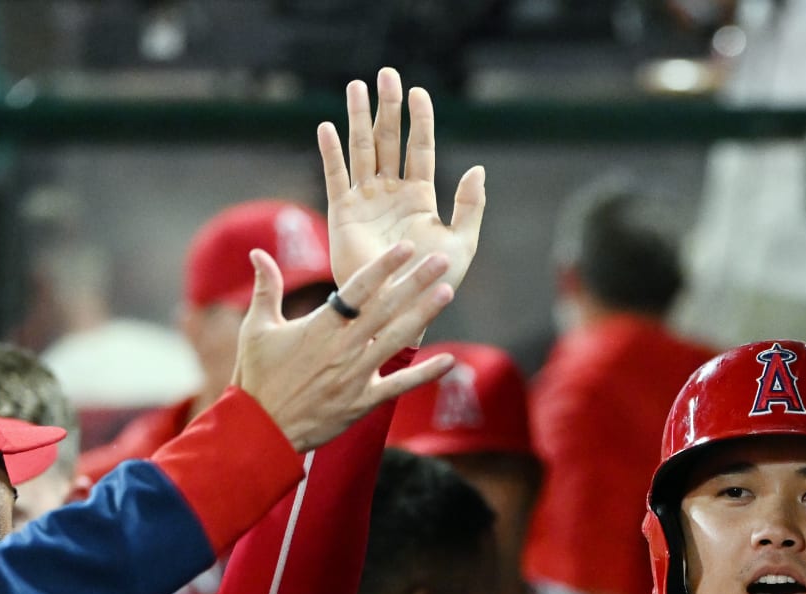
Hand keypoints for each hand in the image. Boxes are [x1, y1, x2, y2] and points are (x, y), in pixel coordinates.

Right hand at [234, 242, 457, 452]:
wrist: (261, 429)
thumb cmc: (257, 377)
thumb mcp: (256, 329)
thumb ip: (265, 288)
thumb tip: (258, 252)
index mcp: (319, 326)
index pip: (357, 288)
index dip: (383, 266)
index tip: (406, 247)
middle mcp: (342, 347)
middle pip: (385, 308)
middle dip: (415, 282)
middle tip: (441, 261)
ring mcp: (356, 375)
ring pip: (396, 339)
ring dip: (423, 315)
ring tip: (446, 293)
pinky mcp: (363, 401)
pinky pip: (399, 385)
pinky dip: (426, 374)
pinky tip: (450, 360)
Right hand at [318, 67, 485, 294]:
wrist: (402, 308)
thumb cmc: (433, 280)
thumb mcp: (462, 242)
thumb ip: (470, 206)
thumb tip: (478, 170)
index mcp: (420, 196)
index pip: (420, 148)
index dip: (419, 120)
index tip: (418, 92)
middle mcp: (391, 192)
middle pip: (389, 140)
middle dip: (387, 107)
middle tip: (386, 74)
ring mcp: (366, 200)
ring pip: (362, 150)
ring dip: (357, 119)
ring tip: (356, 87)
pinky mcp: (343, 213)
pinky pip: (336, 177)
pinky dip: (332, 153)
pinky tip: (327, 128)